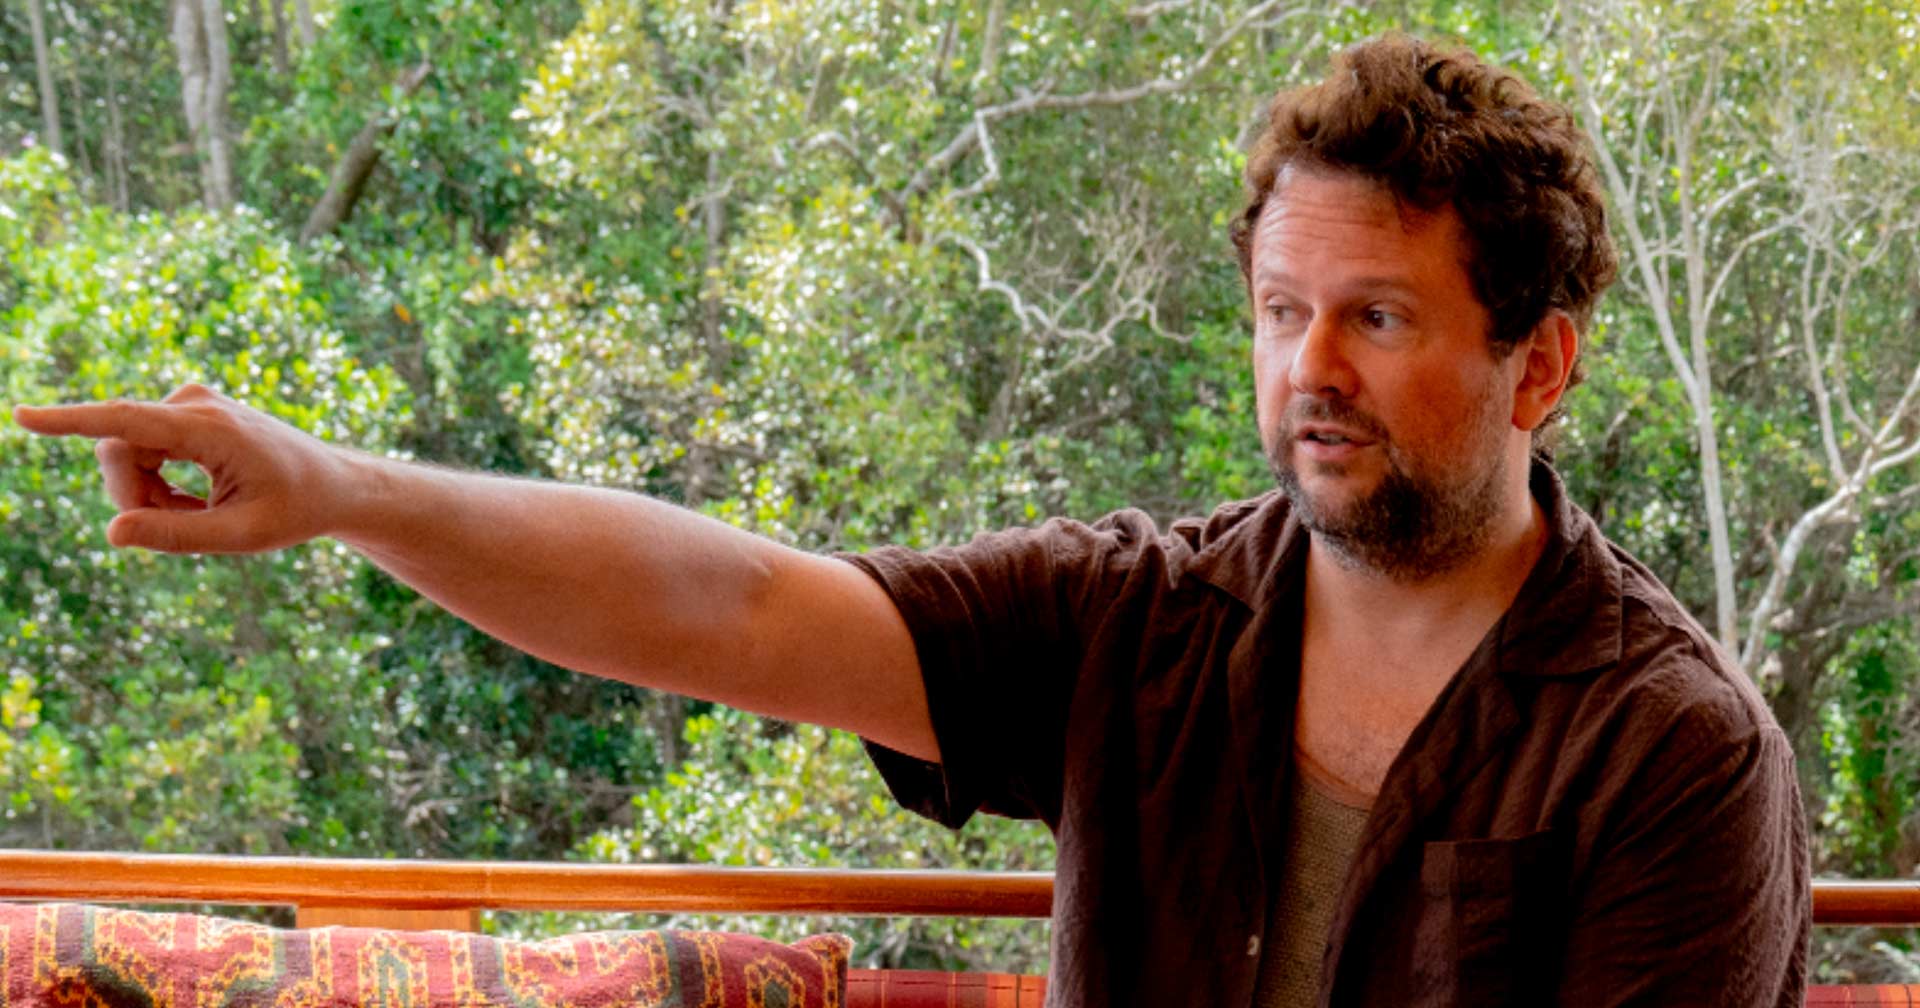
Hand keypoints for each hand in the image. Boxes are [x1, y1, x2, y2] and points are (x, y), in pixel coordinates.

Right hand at [11, 384, 351, 553]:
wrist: (333, 484)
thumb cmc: (296, 510)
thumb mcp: (243, 535)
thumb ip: (177, 536)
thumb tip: (113, 532)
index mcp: (212, 429)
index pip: (127, 421)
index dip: (70, 421)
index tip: (23, 415)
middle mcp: (195, 404)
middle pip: (118, 451)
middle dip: (132, 497)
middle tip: (179, 526)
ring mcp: (190, 405)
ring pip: (126, 455)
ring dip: (148, 495)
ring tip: (199, 514)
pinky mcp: (185, 414)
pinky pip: (142, 453)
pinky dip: (159, 486)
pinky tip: (198, 502)